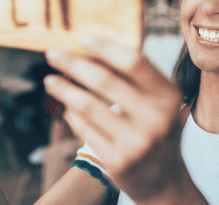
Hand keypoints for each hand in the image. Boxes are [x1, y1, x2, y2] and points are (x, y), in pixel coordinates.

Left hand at [43, 36, 196, 203]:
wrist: (163, 181)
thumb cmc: (155, 130)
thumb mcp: (158, 103)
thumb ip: (133, 80)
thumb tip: (89, 51)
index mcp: (168, 96)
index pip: (133, 61)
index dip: (104, 47)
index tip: (81, 37)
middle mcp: (156, 118)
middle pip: (104, 80)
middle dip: (73, 63)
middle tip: (52, 53)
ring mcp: (136, 142)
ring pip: (87, 105)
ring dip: (64, 88)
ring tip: (50, 80)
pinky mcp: (117, 161)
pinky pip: (84, 129)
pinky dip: (71, 114)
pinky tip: (66, 107)